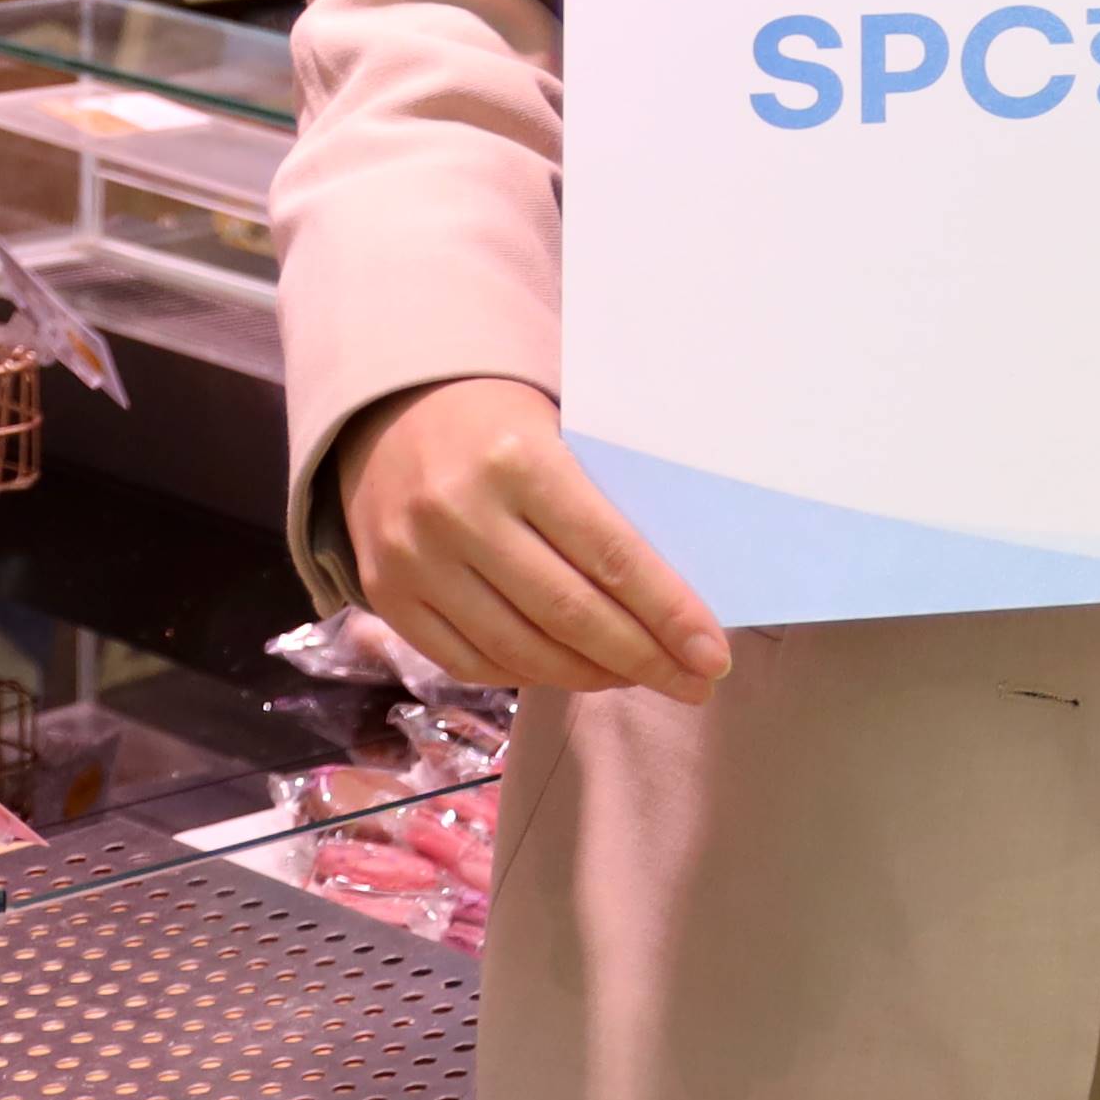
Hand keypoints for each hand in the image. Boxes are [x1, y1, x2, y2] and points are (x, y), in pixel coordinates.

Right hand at [334, 376, 730, 703]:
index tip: (712, 655)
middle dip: (642, 659)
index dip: (669, 614)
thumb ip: (609, 499)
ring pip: (519, 649)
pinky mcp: (386, 595)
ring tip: (638, 679)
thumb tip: (681, 587)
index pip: (613, 555)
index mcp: (521, 459)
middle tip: (694, 685)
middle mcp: (461, 513)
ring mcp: (415, 561)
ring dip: (589, 677)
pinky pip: (467, 662)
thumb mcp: (563, 430)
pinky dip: (527, 676)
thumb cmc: (504, 421)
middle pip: (570, 613)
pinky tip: (569, 673)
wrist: (389, 414)